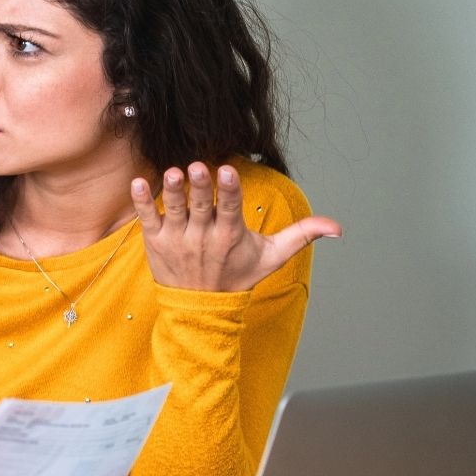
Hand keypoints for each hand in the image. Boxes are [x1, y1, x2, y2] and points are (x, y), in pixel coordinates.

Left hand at [130, 162, 341, 291]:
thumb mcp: (272, 257)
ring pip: (173, 211)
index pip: (230, 208)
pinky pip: (146, 220)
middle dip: (200, 187)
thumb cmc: (237, 276)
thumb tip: (338, 228)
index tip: (226, 170)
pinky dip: (142, 203)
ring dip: (172, 191)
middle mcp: (202, 237)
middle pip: (201, 207)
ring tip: (171, 173)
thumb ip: (302, 235)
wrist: (200, 308)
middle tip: (198, 167)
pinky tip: (137, 183)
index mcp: (230, 236)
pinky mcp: (155, 242)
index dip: (227, 189)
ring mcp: (176, 239)